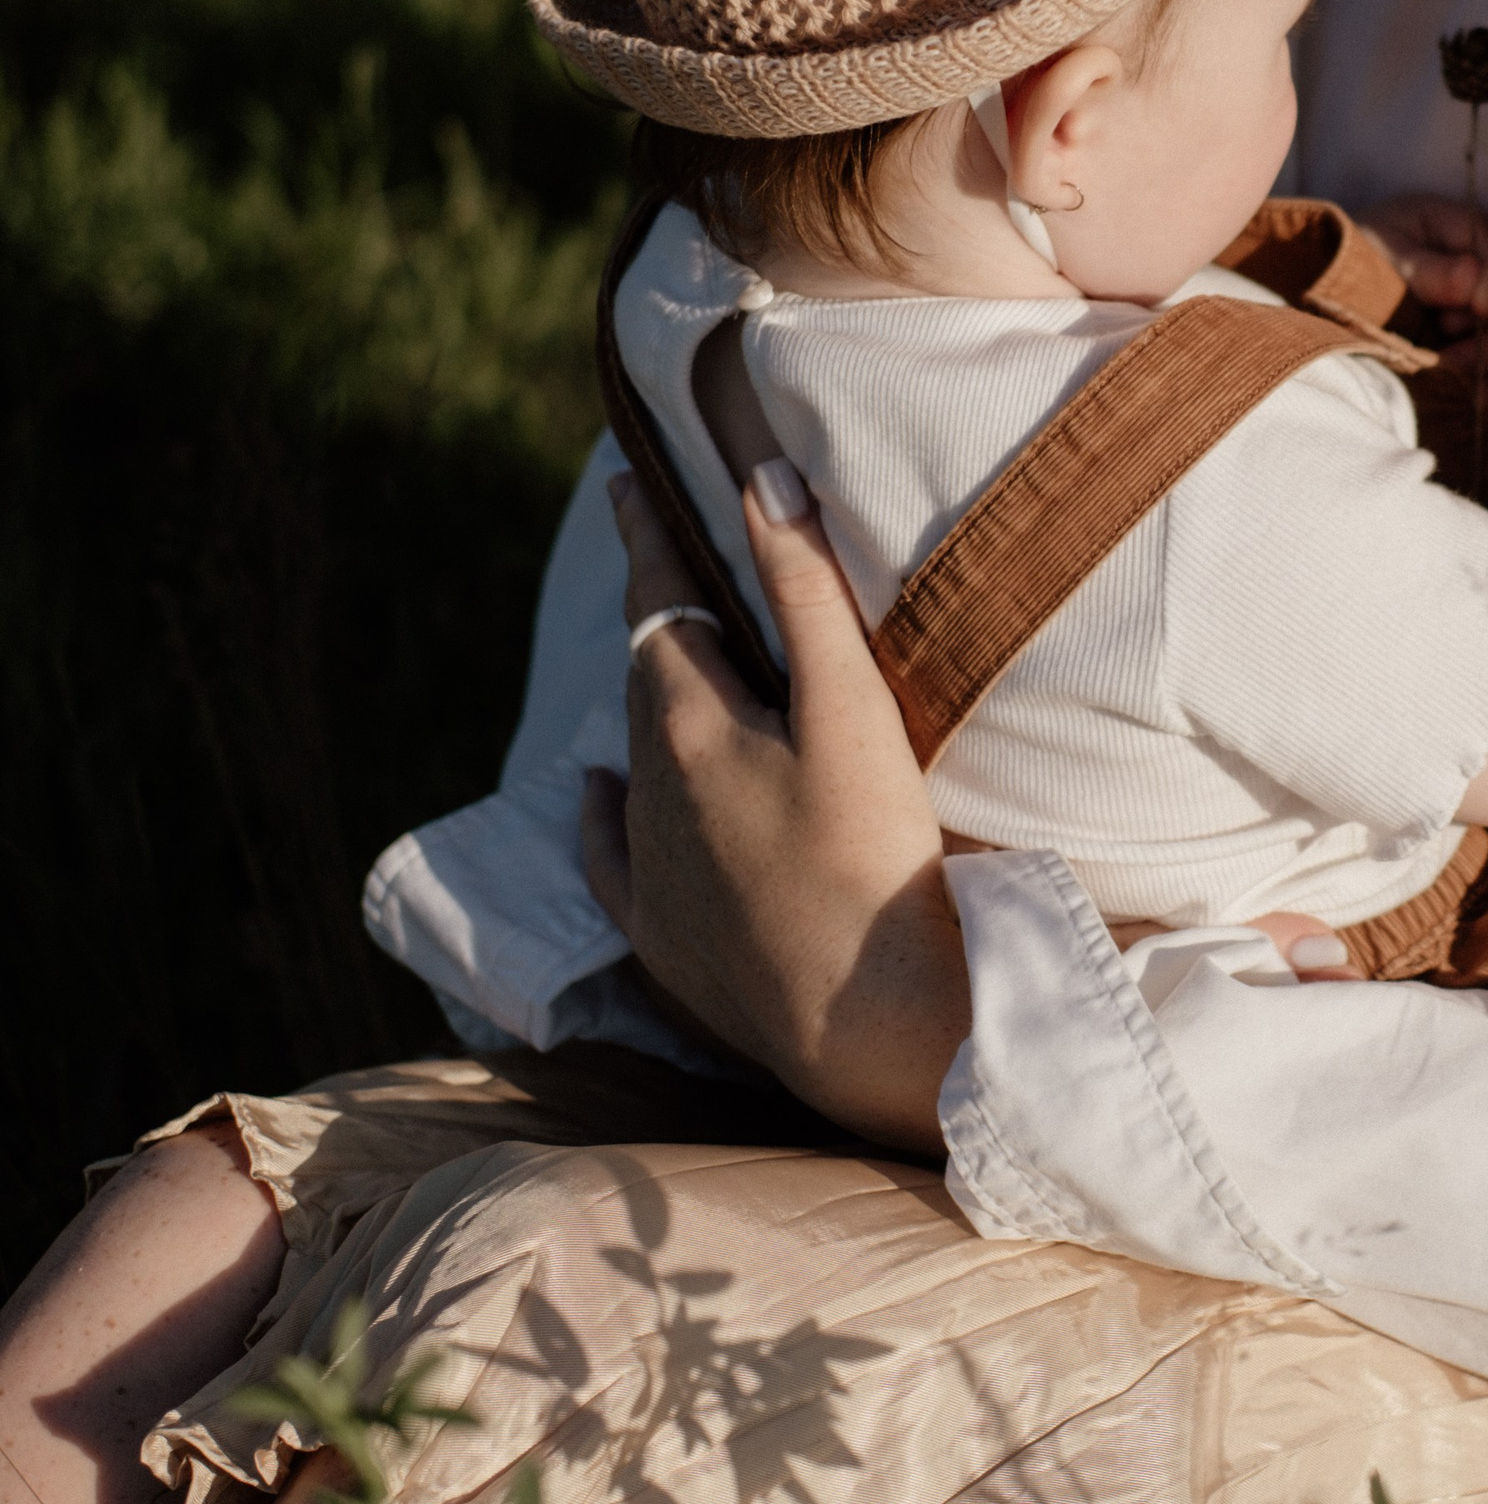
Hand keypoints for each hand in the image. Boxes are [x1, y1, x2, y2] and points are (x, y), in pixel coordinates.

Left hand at [578, 462, 964, 1151]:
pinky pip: (612, 855)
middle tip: (665, 560)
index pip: (658, 603)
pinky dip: (604, 813)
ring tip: (668, 662)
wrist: (866, 1024)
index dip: (647, 536)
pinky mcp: (665, 938)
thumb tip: (757, 479)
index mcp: (688, 723)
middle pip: (646, 676)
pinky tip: (597, 797)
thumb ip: (805, 592)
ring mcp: (650, 869)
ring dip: (650, 702)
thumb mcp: (852, 708)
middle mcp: (648, 791)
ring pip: (636, 757)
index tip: (624, 482)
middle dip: (656, 615)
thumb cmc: (873, 855)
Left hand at [1360, 192, 1487, 383]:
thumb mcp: (1379, 251)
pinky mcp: (1472, 355)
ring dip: (1487, 356)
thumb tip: (1473, 278)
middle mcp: (1486, 273)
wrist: (1320, 292)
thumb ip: (1426, 268)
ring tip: (1441, 357)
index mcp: (1467, 233)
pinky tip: (1460, 387)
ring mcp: (1482, 317)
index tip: (1478, 307)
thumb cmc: (1351, 259)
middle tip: (1447, 331)